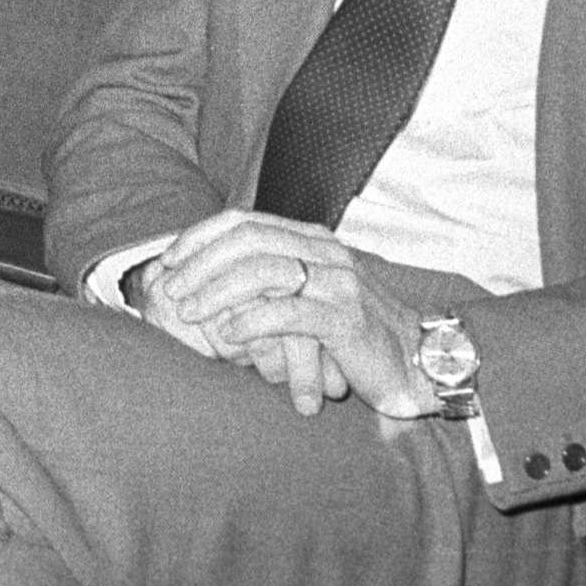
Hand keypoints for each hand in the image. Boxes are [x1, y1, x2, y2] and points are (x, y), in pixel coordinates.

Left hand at [139, 210, 430, 417]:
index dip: (199, 237)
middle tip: (170, 289)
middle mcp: (326, 251)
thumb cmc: (354, 337)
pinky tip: (227, 334)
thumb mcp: (310, 299)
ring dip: (216, 291)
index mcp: (312, 239)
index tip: (167, 261)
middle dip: (199, 262)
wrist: (419, 364)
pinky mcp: (347, 318)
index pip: (243, 221)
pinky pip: (289, 312)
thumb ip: (271, 282)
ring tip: (188, 312)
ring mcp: (339, 282)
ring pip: (262, 270)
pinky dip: (251, 320)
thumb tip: (207, 281)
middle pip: (246, 239)